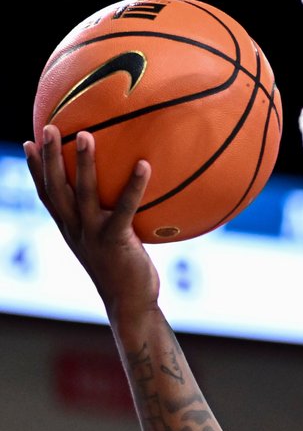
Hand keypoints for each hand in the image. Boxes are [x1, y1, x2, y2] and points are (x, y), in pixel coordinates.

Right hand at [24, 126, 159, 320]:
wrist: (129, 303)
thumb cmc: (123, 270)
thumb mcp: (108, 242)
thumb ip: (107, 218)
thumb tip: (121, 196)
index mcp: (70, 229)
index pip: (47, 195)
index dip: (36, 169)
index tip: (30, 141)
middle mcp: (75, 230)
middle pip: (56, 188)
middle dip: (49, 157)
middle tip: (48, 127)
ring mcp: (92, 235)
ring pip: (83, 194)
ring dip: (82, 163)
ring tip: (86, 134)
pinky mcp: (115, 241)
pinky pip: (124, 208)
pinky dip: (134, 186)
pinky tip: (144, 165)